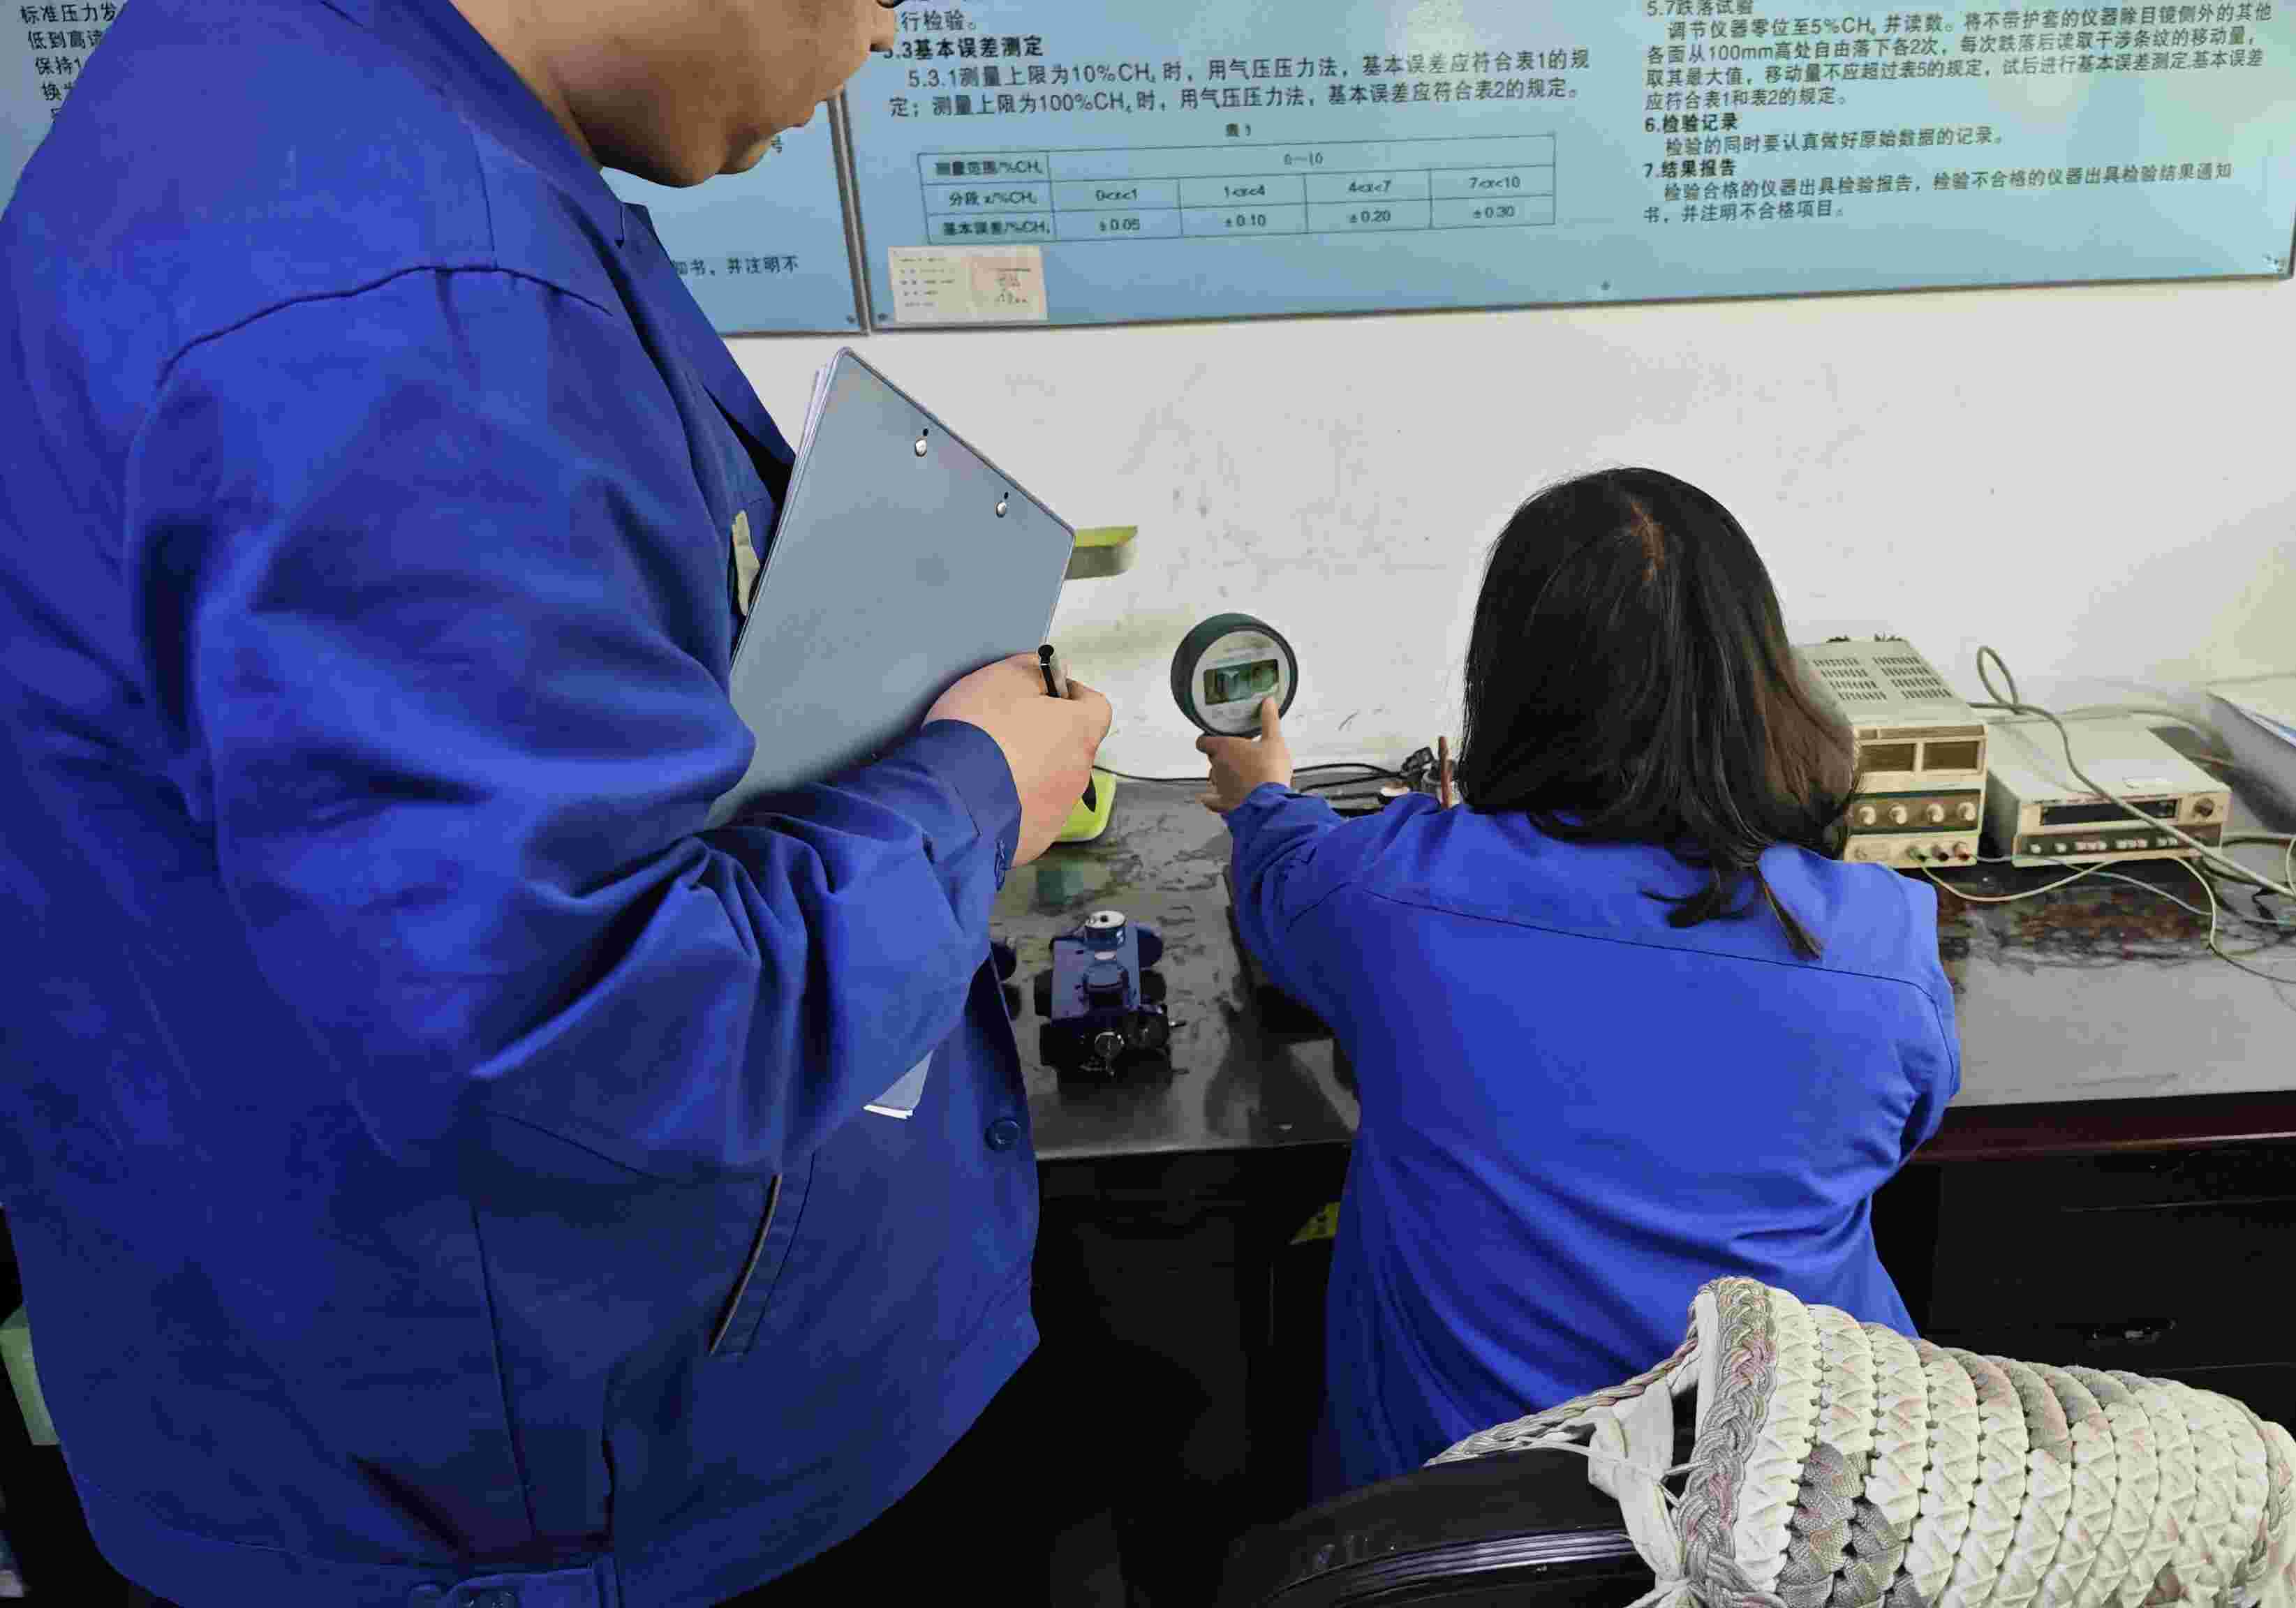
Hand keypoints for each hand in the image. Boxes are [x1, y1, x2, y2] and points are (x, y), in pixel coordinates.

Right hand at [927, 654, 1111, 866]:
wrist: (948, 800)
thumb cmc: (977, 734)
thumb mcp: (1001, 678)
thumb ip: (1033, 668)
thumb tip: (1047, 672)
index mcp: (1078, 731)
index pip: (1095, 707)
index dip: (1072, 696)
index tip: (1046, 693)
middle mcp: (1077, 774)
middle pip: (1071, 747)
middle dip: (1046, 736)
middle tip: (1007, 729)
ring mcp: (1058, 811)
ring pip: (1050, 783)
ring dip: (1029, 772)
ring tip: (988, 766)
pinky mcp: (1035, 839)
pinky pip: (1029, 814)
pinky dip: (1012, 803)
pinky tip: (983, 796)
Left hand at [1195, 697, 1292, 812]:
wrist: (1270, 802)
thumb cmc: (1270, 770)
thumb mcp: (1274, 740)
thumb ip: (1269, 720)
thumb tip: (1268, 702)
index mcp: (1225, 748)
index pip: (1203, 741)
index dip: (1207, 740)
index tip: (1214, 739)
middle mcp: (1217, 766)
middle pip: (1212, 758)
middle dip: (1222, 757)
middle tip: (1237, 756)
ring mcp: (1219, 785)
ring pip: (1214, 777)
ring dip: (1221, 776)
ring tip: (1236, 775)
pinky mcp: (1224, 803)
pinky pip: (1211, 800)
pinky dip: (1210, 799)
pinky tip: (1209, 798)